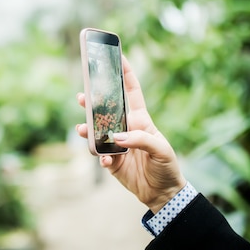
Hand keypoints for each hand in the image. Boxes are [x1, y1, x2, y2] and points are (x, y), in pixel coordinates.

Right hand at [76, 55, 186, 211]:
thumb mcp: (161, 149)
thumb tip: (116, 137)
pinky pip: (99, 155)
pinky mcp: (110, 161)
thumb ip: (140, 140)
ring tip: (82, 129)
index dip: (125, 73)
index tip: (118, 55)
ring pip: (96, 131)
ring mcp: (116, 145)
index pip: (131, 91)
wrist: (162, 193)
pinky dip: (99, 157)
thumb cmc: (167, 166)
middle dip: (92, 101)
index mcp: (140, 119)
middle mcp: (125, 128)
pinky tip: (105, 161)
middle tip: (82, 96)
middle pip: (105, 109)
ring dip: (87, 129)